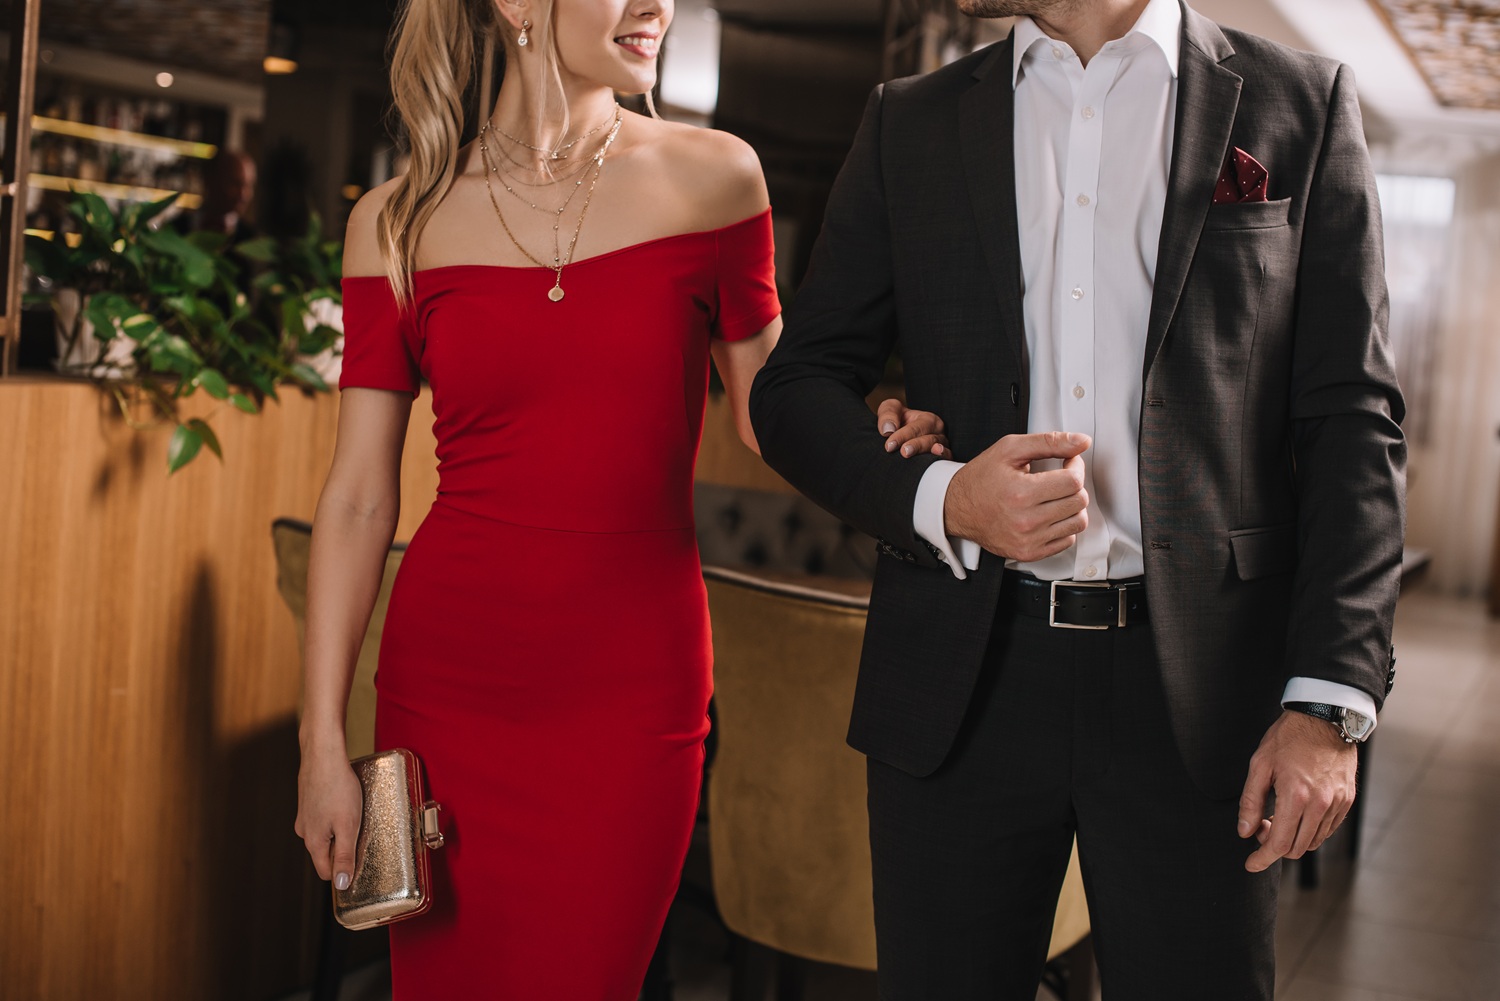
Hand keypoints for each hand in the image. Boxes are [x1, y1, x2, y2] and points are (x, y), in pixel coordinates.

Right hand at [295, 736, 362, 889]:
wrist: (323, 754)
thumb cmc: (338, 788)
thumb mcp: (348, 826)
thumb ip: (344, 856)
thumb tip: (340, 884)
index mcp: (313, 842)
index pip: (326, 871)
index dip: (343, 872)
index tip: (360, 863)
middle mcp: (305, 832)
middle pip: (325, 853)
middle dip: (343, 849)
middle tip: (361, 834)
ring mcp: (304, 816)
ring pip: (325, 834)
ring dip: (339, 831)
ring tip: (355, 816)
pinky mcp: (308, 802)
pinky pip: (323, 818)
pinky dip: (334, 816)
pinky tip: (345, 804)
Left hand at [876, 399, 950, 457]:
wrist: (899, 434)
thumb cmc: (897, 420)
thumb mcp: (890, 410)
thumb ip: (888, 415)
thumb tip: (889, 429)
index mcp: (927, 419)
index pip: (916, 428)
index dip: (903, 436)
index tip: (889, 445)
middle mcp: (938, 433)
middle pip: (930, 439)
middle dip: (917, 445)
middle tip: (904, 452)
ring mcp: (942, 447)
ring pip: (939, 451)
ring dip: (927, 455)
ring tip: (917, 457)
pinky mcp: (942, 460)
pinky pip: (946, 461)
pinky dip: (941, 462)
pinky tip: (935, 462)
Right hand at [941, 431, 1090, 561]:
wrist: (956, 508)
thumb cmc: (981, 478)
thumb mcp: (1010, 449)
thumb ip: (1049, 442)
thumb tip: (1081, 442)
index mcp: (1021, 493)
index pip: (1073, 481)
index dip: (1076, 466)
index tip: (1069, 463)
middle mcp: (1025, 520)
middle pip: (1078, 501)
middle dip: (1074, 485)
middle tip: (1060, 478)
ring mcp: (1028, 540)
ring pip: (1077, 522)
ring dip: (1072, 506)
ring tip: (1056, 496)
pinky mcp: (1029, 553)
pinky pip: (1067, 540)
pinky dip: (1064, 525)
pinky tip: (1050, 513)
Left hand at [1238, 710, 1357, 871]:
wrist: (1324, 719)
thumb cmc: (1289, 738)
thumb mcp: (1259, 765)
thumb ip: (1251, 802)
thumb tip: (1245, 832)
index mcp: (1296, 796)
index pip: (1280, 844)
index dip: (1262, 859)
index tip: (1251, 864)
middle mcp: (1320, 805)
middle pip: (1297, 848)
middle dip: (1275, 846)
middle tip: (1262, 826)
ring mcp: (1337, 804)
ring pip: (1314, 841)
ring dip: (1294, 838)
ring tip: (1279, 816)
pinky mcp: (1347, 800)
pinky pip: (1328, 829)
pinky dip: (1311, 830)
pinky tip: (1298, 813)